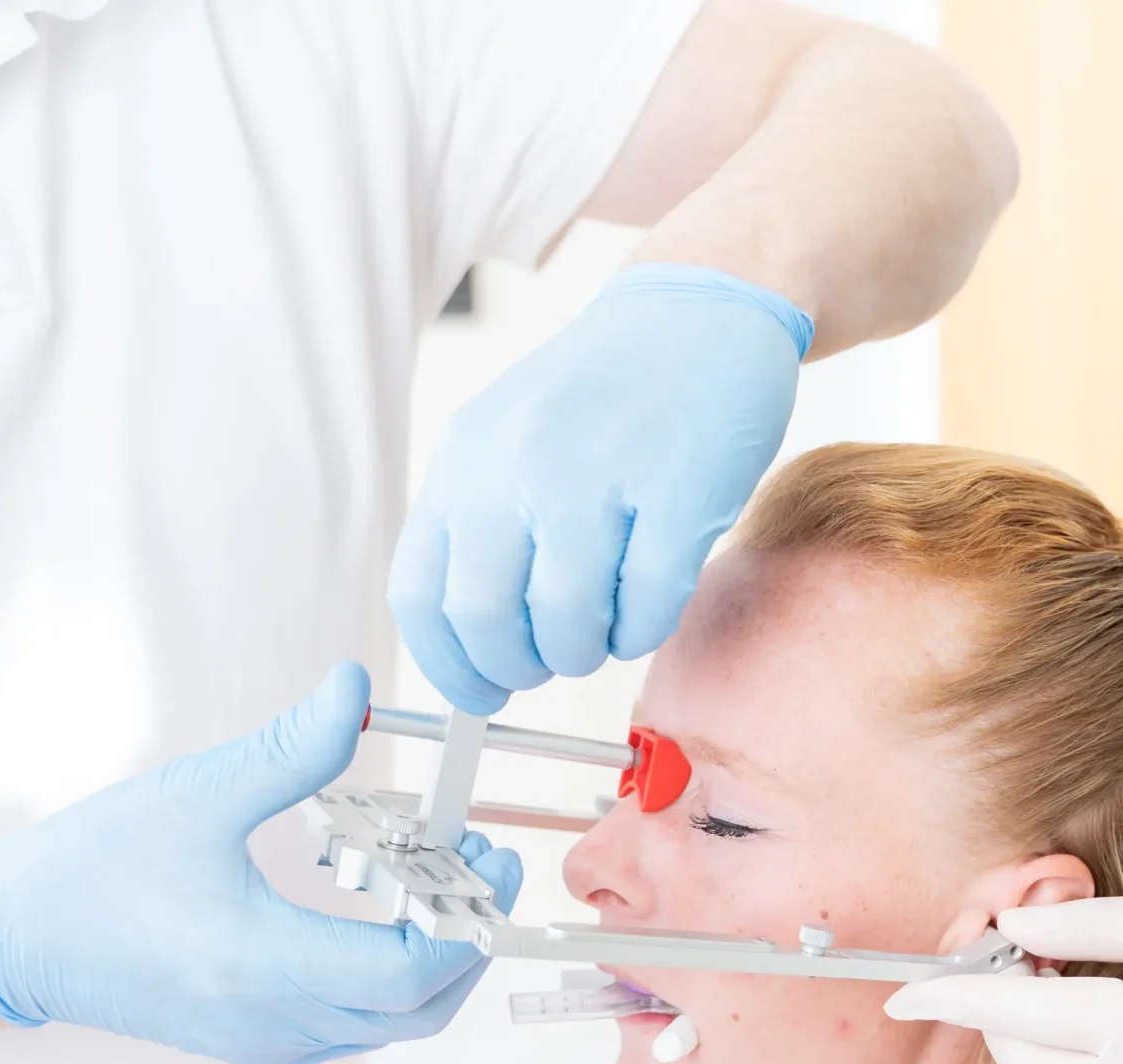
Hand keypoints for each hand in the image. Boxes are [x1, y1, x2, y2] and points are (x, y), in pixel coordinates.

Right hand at [0, 663, 522, 1063]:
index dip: (467, 925)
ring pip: (392, 1026)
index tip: (488, 860)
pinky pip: (355, 1026)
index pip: (408, 976)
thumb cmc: (94, 866)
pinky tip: (387, 913)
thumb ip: (289, 749)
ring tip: (442, 881)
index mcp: (262, 967)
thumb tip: (355, 691)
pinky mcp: (256, 1041)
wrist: (13, 937)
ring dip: (435, 963)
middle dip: (469, 942)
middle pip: (419, 1012)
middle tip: (484, 866)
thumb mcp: (197, 792)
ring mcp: (266, 1043)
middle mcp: (273, 1023)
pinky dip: (391, 981)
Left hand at [389, 264, 813, 711]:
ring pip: (569, 624)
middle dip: (521, 667)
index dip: (450, 666)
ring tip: (606, 627)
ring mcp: (598, 475)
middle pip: (488, 620)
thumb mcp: (513, 442)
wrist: (701, 311)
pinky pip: (648, 608)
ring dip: (588, 651)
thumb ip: (481, 530)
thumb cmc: (607, 397)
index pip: (421, 596)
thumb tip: (473, 652)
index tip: (481, 693)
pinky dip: (645, 629)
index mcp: (466, 458)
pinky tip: (649, 604)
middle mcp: (519, 463)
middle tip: (551, 661)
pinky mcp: (677, 491)